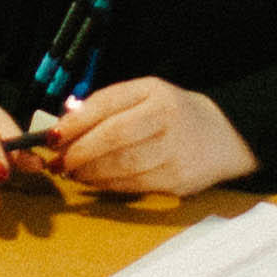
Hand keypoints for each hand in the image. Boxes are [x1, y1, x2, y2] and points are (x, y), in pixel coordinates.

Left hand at [33, 77, 252, 200]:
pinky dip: (107, 185)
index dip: (75, 122)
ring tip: (72, 172)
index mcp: (155, 92)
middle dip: (79, 152)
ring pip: (121, 165)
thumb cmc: (173, 115)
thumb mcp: (145, 96)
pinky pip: (133, 185)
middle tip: (58, 161)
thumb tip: (64, 125)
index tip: (52, 136)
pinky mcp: (178, 179)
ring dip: (89, 172)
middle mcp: (167, 118)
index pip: (107, 104)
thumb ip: (108, 106)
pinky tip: (94, 182)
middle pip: (113, 136)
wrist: (225, 136)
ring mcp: (175, 150)